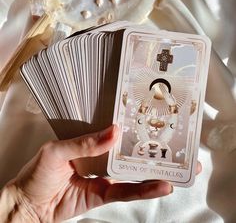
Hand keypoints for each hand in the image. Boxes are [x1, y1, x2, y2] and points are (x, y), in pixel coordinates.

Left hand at [3, 125, 173, 221]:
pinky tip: (159, 186)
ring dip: (156, 171)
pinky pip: (127, 191)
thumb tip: (113, 132)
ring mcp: (105, 176)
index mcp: (90, 141)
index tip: (154, 122)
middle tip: (175, 145)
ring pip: (134, 172)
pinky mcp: (105, 193)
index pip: (117, 131)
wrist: (28, 204)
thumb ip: (86, 143)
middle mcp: (101, 157)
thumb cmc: (37, 173)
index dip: (134, 127)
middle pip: (131, 152)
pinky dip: (143, 189)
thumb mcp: (57, 150)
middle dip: (153, 149)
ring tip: (177, 168)